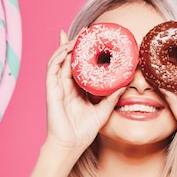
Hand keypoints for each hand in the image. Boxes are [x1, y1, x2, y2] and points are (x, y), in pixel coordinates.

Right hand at [44, 31, 123, 152]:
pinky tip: (67, 48)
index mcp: (76, 89)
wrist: (70, 146)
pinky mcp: (51, 91)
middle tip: (88, 31)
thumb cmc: (83, 132)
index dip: (84, 51)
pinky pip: (52, 69)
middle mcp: (65, 85)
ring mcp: (57, 87)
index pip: (79, 65)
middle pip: (68, 58)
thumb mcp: (103, 111)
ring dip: (68, 46)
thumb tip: (125, 84)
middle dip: (76, 42)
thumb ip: (112, 97)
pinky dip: (58, 57)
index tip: (94, 39)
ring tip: (79, 36)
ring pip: (59, 60)